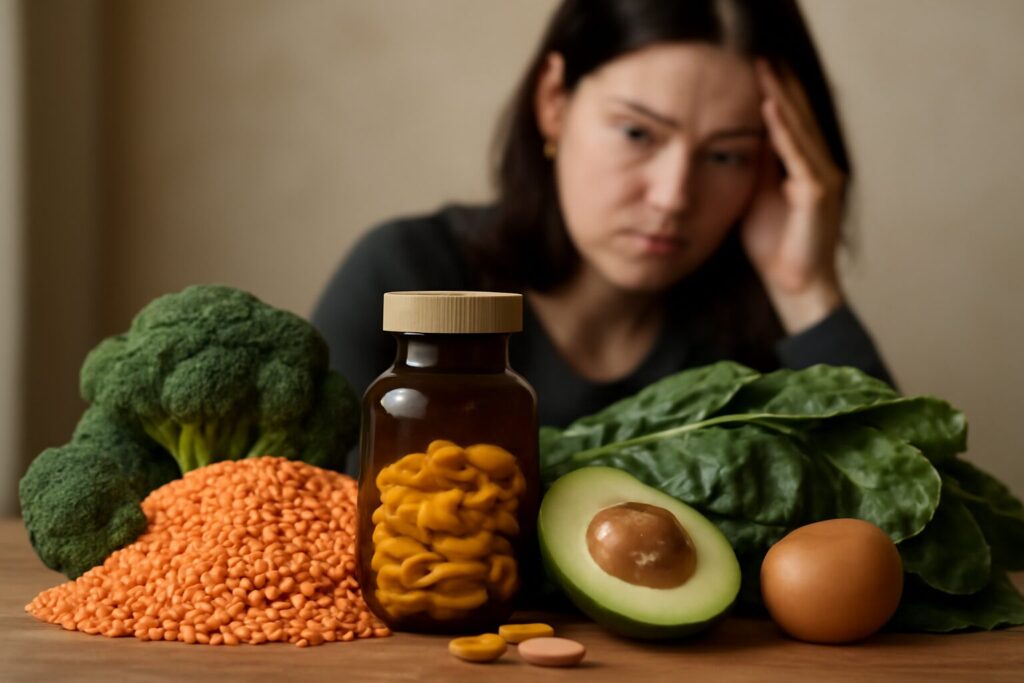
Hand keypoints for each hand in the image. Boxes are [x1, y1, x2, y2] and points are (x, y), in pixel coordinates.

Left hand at [741, 60, 845, 333]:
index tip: (760, 68)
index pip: (792, 124)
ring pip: (800, 131)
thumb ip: (757, 169)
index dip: (778, 95)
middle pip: (800, 118)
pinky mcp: (817, 195)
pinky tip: (770, 109)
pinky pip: (797, 156)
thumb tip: (742, 139)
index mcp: (805, 169)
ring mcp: (822, 180)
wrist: (794, 285)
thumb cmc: (774, 246)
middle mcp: (820, 168)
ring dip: (782, 99)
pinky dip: (784, 132)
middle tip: (764, 56)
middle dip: (782, 86)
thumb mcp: (758, 197)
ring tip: (767, 71)